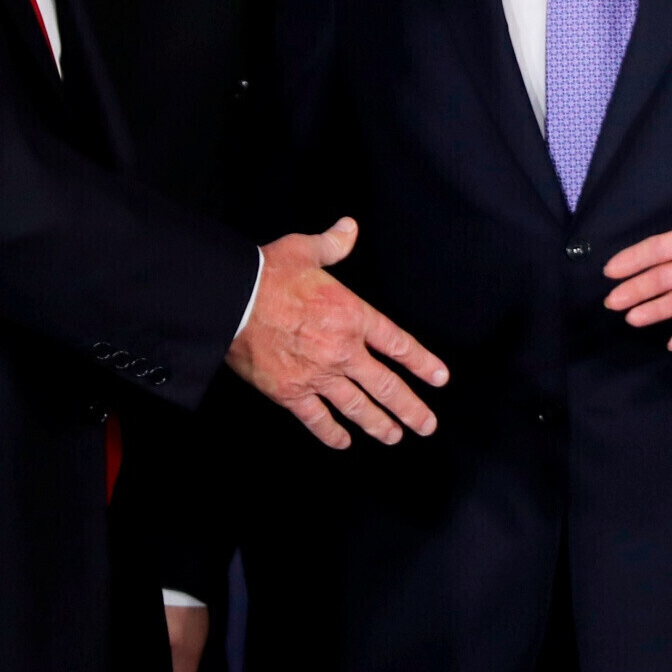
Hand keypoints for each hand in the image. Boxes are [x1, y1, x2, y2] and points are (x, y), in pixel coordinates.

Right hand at [228, 218, 448, 448]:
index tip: (440, 379)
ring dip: (379, 425)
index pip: (398, 345)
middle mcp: (342, 350)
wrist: (231, 302)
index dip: (422, 363)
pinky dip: (331, 433)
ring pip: (357, 407)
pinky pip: (317, 419)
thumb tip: (349, 228)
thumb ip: (333, 244)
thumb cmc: (268, 275)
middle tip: (426, 425)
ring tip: (394, 436)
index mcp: (353, 316)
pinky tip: (343, 442)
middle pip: (386, 386)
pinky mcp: (290, 392)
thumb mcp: (306, 251)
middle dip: (409, 409)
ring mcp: (317, 375)